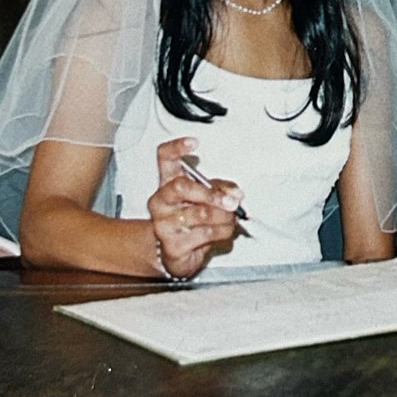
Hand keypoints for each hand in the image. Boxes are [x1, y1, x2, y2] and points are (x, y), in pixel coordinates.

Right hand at [148, 136, 244, 279]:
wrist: (176, 253)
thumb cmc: (191, 219)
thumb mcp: (206, 197)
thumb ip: (221, 189)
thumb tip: (235, 193)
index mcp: (167, 182)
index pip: (164, 158)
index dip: (177, 148)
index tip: (194, 143)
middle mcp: (161, 201)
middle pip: (180, 186)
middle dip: (211, 194)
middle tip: (231, 201)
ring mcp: (163, 224)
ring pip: (200, 213)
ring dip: (224, 217)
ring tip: (231, 219)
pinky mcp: (173, 246)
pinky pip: (204, 234)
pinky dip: (222, 232)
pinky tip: (224, 230)